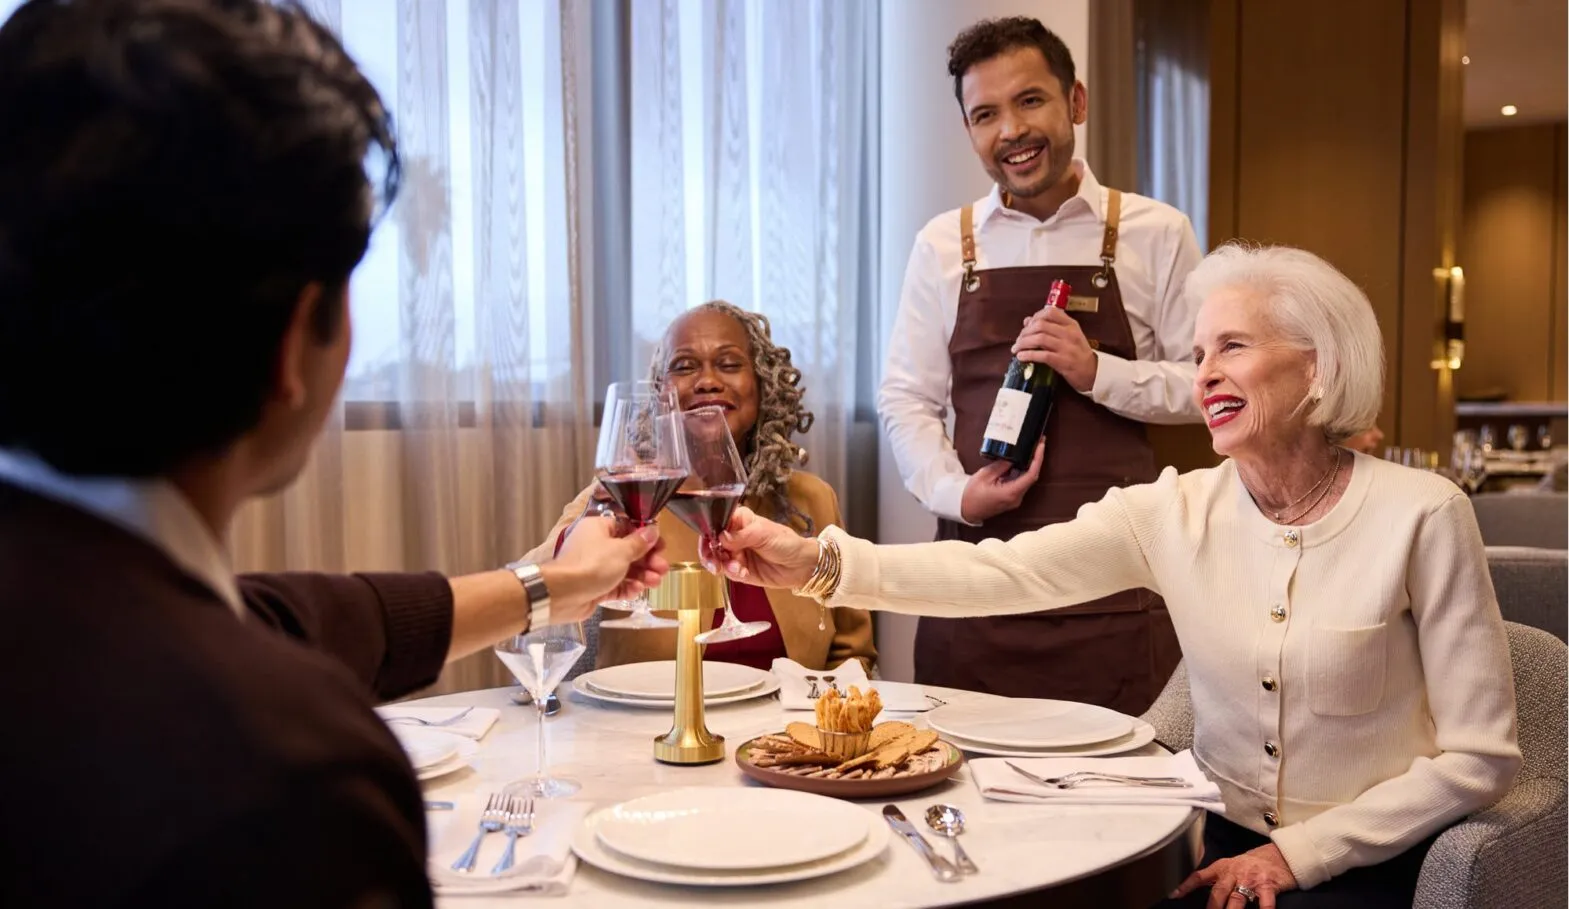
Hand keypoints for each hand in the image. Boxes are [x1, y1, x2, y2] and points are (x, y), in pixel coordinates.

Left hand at [543, 515, 668, 622]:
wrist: (565, 594)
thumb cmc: (592, 565)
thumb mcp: (622, 550)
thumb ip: (639, 542)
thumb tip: (652, 531)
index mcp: (599, 528)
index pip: (627, 527)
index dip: (645, 537)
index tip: (660, 546)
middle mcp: (595, 546)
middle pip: (628, 550)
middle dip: (647, 560)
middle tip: (662, 567)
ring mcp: (594, 567)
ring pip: (624, 569)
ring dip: (642, 575)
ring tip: (655, 581)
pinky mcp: (594, 586)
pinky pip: (615, 585)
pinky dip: (627, 588)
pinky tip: (638, 590)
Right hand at [697, 506, 819, 588]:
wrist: (801, 566)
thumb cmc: (786, 542)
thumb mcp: (764, 534)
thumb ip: (741, 535)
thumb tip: (720, 537)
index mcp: (739, 520)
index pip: (716, 521)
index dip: (709, 530)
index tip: (709, 541)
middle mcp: (734, 536)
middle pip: (710, 542)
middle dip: (709, 553)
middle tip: (714, 563)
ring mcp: (736, 554)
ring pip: (715, 558)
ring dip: (721, 565)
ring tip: (736, 569)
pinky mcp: (739, 570)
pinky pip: (727, 571)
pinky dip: (732, 573)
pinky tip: (743, 573)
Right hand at [960, 439, 1044, 523]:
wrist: (965, 510)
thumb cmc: (971, 495)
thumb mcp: (984, 475)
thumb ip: (1001, 465)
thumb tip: (1013, 456)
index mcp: (1010, 493)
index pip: (1031, 475)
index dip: (1038, 459)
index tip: (1040, 446)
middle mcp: (1016, 498)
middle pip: (1031, 476)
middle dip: (1036, 459)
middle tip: (1038, 443)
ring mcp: (1015, 499)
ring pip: (1026, 479)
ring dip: (1029, 465)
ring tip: (1030, 449)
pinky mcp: (1012, 498)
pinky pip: (1020, 483)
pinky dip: (1021, 471)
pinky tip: (1019, 461)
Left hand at [1011, 307, 1097, 391]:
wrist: (1092, 372)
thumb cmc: (1078, 353)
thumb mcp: (1068, 336)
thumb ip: (1050, 327)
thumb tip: (1027, 320)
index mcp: (1071, 325)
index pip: (1051, 312)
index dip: (1035, 316)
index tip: (1027, 324)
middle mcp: (1069, 334)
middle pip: (1041, 325)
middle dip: (1025, 332)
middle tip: (1018, 339)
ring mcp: (1066, 348)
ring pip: (1039, 339)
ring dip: (1023, 343)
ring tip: (1016, 348)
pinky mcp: (1063, 362)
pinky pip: (1042, 355)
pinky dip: (1028, 355)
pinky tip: (1021, 356)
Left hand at [1170, 843, 1297, 908]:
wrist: (1279, 855)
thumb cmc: (1252, 864)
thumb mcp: (1231, 866)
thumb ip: (1217, 878)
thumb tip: (1198, 891)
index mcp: (1222, 868)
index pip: (1200, 876)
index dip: (1186, 885)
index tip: (1173, 894)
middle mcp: (1234, 873)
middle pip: (1218, 892)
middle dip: (1211, 907)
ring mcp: (1251, 880)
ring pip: (1237, 900)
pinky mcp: (1268, 886)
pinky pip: (1265, 903)